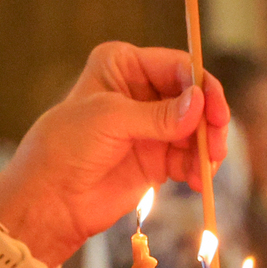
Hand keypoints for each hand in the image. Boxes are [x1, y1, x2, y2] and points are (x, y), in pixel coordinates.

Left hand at [0, 42, 228, 264]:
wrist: (49, 201)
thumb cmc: (65, 148)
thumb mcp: (110, 120)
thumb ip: (158, 114)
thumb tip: (201, 104)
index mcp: (124, 66)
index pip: (178, 67)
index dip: (202, 87)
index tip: (215, 112)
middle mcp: (143, 91)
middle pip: (196, 97)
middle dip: (210, 121)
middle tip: (217, 147)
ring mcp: (153, 126)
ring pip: (199, 128)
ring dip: (208, 148)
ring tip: (206, 170)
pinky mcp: (159, 158)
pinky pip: (192, 157)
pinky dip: (199, 168)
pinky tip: (195, 181)